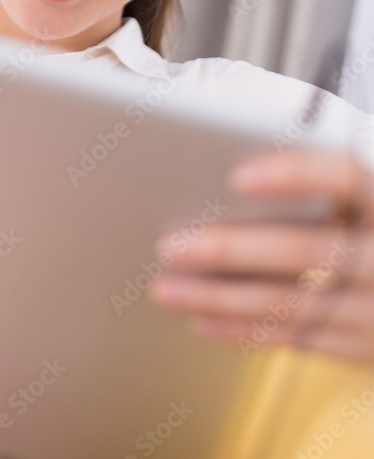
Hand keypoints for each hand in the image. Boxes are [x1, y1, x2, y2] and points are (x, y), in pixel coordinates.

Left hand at [148, 149, 373, 363]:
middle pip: (305, 249)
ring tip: (168, 288)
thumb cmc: (368, 230)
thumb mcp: (360, 203)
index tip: (238, 177)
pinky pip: (296, 339)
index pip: (345, 177)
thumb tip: (224, 185)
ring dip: (220, 297)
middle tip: (171, 246)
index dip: (295, 174)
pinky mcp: (365, 348)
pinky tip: (203, 319)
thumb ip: (315, 192)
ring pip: (290, 302)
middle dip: (231, 248)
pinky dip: (245, 329)